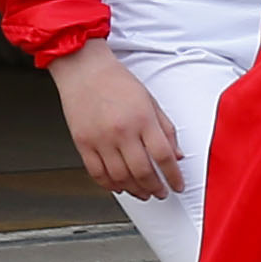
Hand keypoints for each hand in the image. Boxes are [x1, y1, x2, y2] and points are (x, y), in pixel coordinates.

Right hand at [49, 39, 185, 198]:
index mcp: (142, 119)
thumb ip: (165, 129)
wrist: (84, 69)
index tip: (177, 184)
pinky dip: (110, 185)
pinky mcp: (83, 144)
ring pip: (120, 177)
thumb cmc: (115, 81)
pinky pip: (97, 174)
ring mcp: (100, 139)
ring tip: (143, 192)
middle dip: (155, 188)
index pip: (164, 156)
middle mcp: (122, 131)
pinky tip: (119, 186)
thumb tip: (176, 154)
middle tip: (160, 192)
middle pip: (143, 172)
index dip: (173, 176)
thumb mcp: (150, 100)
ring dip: (135, 190)